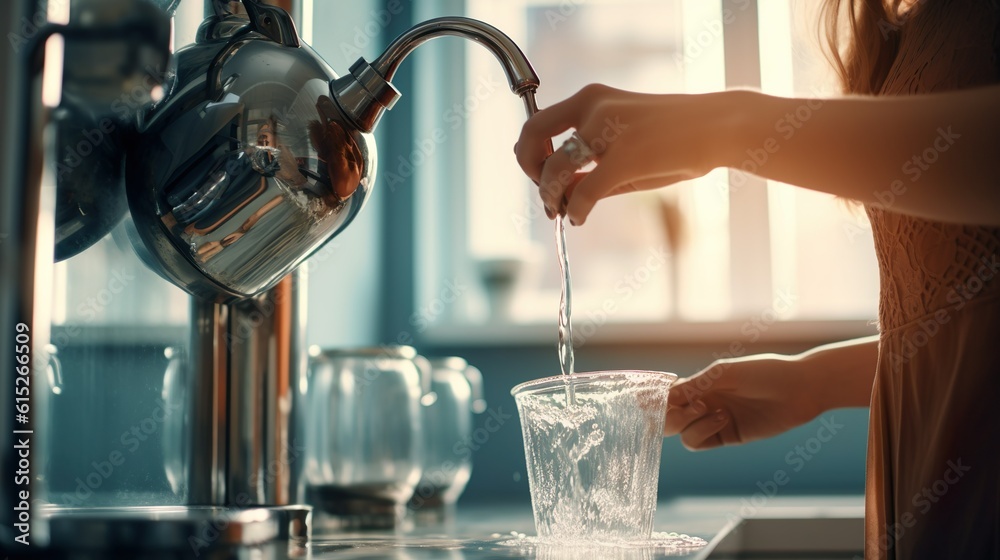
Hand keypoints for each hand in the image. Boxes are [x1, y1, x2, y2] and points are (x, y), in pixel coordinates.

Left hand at [515, 84, 739, 224]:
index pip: (536, 123)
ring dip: (550, 196)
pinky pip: (583, 192)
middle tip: (545, 197)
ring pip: (554, 170)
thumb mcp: (623, 140)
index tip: (540, 176)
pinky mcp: (626, 159)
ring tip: (560, 211)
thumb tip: (558, 194)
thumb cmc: (674, 135)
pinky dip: (574, 210)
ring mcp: (608, 131)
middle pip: (532, 138)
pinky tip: (579, 218)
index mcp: (591, 98)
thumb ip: (589, 163)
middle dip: (530, 173)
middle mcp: (593, 107)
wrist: (719, 126)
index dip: (529, 155)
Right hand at [663, 354, 823, 450]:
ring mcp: (713, 421)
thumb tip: (664, 397)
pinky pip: (700, 442)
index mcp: (700, 383)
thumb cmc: (763, 372)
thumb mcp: (725, 374)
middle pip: (668, 418)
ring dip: (689, 422)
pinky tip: (722, 418)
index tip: (645, 397)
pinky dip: (703, 431)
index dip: (653, 398)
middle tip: (688, 407)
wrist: (800, 389)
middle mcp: (703, 402)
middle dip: (670, 415)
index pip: (666, 394)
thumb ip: (694, 386)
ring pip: (682, 433)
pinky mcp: (727, 437)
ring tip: (710, 410)